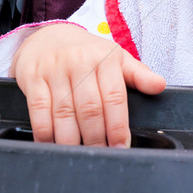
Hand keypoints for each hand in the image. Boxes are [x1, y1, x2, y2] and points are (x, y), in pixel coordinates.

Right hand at [11, 23, 165, 146]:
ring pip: (64, 113)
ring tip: (79, 155)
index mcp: (106, 58)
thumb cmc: (87, 54)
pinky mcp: (33, 78)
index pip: (115, 98)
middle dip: (97, 138)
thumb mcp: (116, 58)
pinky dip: (45, 133)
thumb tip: (160, 86)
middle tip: (101, 155)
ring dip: (71, 140)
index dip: (118, 127)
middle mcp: (81, 62)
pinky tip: (52, 145)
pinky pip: (39, 111)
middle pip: (90, 109)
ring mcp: (55, 70)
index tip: (121, 147)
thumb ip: (138, 75)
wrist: (48, 36)